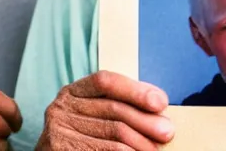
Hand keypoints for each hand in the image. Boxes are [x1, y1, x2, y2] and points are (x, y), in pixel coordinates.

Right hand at [37, 70, 174, 150]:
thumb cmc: (82, 139)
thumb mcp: (95, 116)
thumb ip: (120, 107)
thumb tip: (159, 110)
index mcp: (73, 92)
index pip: (105, 81)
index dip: (134, 90)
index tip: (161, 102)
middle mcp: (62, 107)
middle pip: (113, 109)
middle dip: (146, 121)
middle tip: (168, 132)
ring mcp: (58, 129)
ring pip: (113, 133)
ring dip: (140, 143)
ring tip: (156, 149)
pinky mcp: (59, 149)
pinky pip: (103, 150)